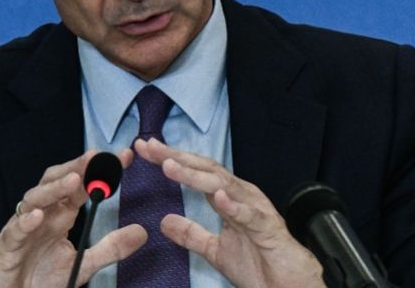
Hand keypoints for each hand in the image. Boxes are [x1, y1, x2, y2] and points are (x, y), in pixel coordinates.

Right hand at [0, 149, 147, 287]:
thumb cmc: (39, 278)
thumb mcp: (82, 264)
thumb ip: (109, 248)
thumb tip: (142, 232)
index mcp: (59, 216)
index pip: (80, 185)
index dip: (99, 170)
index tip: (125, 156)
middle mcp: (41, 216)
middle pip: (54, 181)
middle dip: (75, 167)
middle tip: (97, 156)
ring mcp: (22, 229)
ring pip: (33, 200)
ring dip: (53, 189)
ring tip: (74, 180)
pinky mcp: (7, 249)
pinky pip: (15, 232)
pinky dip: (25, 222)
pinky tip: (39, 216)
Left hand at [134, 138, 324, 287]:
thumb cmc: (260, 266)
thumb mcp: (216, 249)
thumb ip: (192, 234)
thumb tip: (164, 221)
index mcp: (230, 199)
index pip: (197, 172)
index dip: (171, 159)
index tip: (145, 149)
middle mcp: (243, 197)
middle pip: (207, 170)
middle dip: (178, 157)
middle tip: (150, 147)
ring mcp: (256, 210)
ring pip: (224, 185)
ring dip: (195, 175)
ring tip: (170, 165)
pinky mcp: (269, 229)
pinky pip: (249, 215)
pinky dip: (233, 205)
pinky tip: (217, 196)